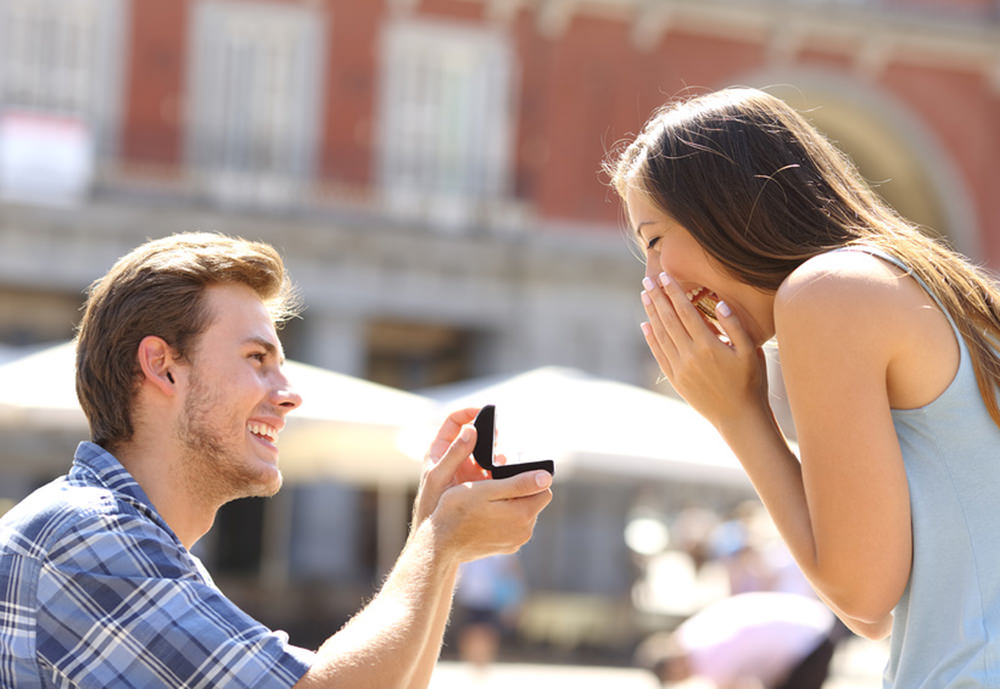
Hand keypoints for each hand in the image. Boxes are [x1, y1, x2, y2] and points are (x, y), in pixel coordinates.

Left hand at [411, 408, 489, 529]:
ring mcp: (468, 472)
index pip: (454, 421)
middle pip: (475, 436)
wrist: (436, 538)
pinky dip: (501, 471)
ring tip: (501, 459)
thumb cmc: (430, 506)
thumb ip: (454, 454)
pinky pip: (493, 472)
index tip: (484, 411)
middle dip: (488, 434)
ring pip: (486, 454)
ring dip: (496, 454)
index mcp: (439, 451)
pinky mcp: (479, 485)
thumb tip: (470, 429)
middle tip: (497, 435)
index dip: (468, 413)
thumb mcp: (440, 477)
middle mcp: (455, 458)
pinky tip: (506, 475)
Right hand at [432, 467, 552, 563]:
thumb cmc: (457, 510)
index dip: (528, 478)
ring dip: (512, 505)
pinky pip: (514, 526)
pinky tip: (485, 516)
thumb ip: (518, 483)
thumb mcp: (486, 489)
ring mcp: (516, 541)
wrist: (440, 543)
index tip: (507, 477)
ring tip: (487, 502)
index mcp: (523, 514)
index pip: (544, 488)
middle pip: (535, 501)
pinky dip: (504, 518)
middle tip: (493, 488)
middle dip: (520, 492)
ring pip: (524, 513)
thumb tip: (546, 477)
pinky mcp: (507, 547)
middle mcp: (525, 531)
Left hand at [640, 272, 767, 428]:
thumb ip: (735, 326)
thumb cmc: (751, 382)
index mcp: (708, 345)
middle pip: (669, 320)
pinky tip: (645, 325)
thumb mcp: (751, 352)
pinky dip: (651, 338)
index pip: (685, 312)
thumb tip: (719, 303)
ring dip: (651, 314)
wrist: (739, 418)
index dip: (673, 292)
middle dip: (657, 298)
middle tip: (647, 280)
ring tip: (644, 296)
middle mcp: (690, 355)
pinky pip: (659, 354)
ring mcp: (680, 368)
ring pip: (661, 335)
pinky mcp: (676, 380)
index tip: (664, 277)